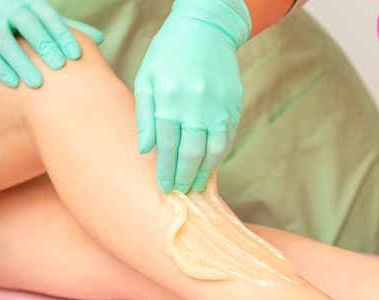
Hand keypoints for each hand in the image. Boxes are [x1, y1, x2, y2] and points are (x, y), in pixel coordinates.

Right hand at [0, 0, 102, 87]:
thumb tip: (99, 39)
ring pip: (3, 39)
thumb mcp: (44, 19)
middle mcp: (10, 10)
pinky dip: (0, 68)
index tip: (76, 55)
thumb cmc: (25, 21)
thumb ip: (69, 28)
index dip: (62, 34)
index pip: (49, 16)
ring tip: (37, 83)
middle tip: (59, 66)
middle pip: (27, 23)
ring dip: (20, 61)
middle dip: (43, 43)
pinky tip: (14, 84)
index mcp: (31, 4)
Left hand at [134, 0, 250, 192]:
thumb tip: (145, 150)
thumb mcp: (147, 78)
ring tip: (196, 185)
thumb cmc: (168, 53)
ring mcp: (218, 106)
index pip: (166, 146)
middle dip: (183, 177)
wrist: (205, 30)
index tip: (163, 187)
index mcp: (169, 99)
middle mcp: (195, 105)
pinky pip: (227, 137)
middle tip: (179, 192)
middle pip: (190, 153)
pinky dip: (219, 155)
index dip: (164, 170)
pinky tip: (210, 165)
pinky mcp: (233, 105)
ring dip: (204, 172)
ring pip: (213, 150)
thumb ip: (145, 115)